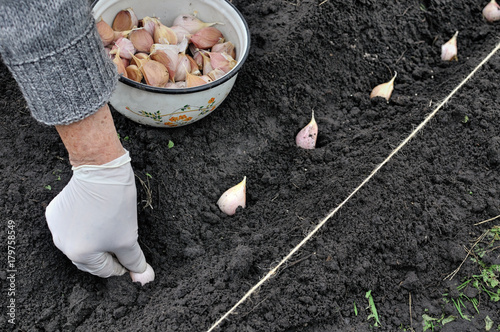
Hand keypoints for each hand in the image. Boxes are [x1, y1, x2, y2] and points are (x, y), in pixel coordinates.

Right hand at [45, 151, 154, 284]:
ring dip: (96, 241)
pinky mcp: (55, 211)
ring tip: (112, 229)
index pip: (104, 270)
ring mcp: (56, 227)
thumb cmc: (115, 205)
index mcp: (79, 254)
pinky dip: (84, 227)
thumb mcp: (129, 237)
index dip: (122, 265)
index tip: (131, 259)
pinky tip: (97, 218)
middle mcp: (62, 244)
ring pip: (80, 243)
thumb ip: (134, 261)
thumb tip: (144, 277)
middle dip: (108, 254)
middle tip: (123, 245)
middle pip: (90, 259)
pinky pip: (71, 227)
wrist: (101, 171)